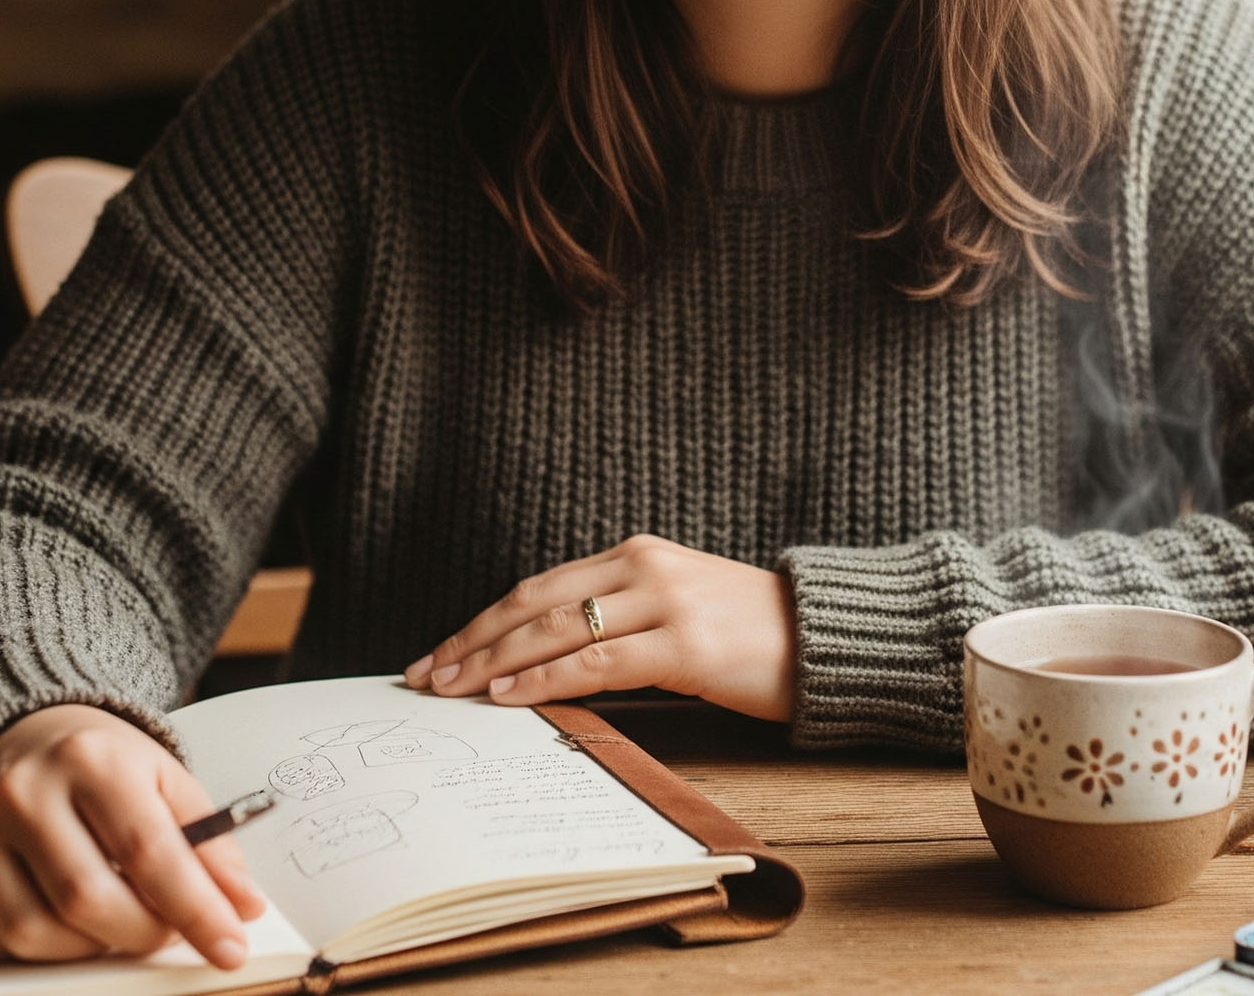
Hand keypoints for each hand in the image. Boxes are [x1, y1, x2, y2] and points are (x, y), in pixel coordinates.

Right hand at [0, 704, 265, 965]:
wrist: (12, 732)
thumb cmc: (95, 761)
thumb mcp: (162, 775)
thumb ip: (208, 839)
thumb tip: (241, 904)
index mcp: (88, 759)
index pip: (148, 851)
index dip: (195, 909)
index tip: (229, 944)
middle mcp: (22, 793)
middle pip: (87, 900)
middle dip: (143, 933)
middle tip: (168, 930)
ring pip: (35, 933)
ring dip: (90, 946)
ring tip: (116, 918)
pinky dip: (37, 950)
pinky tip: (62, 919)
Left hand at [403, 534, 795, 720]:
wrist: (829, 636)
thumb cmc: (753, 634)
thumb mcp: (678, 609)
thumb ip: (621, 619)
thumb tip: (549, 661)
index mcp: (635, 556)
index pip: (538, 588)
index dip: (483, 622)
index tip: (441, 653)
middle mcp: (643, 567)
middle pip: (533, 602)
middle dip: (471, 641)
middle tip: (425, 674)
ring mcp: (664, 602)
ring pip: (555, 630)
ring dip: (494, 663)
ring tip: (451, 689)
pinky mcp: (686, 645)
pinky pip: (597, 662)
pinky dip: (544, 679)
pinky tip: (509, 696)